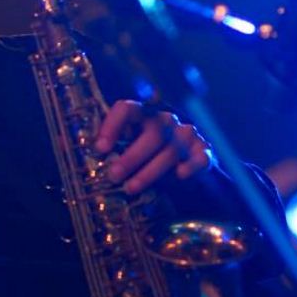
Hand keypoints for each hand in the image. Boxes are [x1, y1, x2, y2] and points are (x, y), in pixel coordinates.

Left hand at [94, 101, 212, 195]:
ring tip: (131, 188)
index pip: (127, 109)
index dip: (112, 125)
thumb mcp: (131, 149)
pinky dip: (190, 166)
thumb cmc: (150, 157)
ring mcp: (187, 135)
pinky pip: (199, 157)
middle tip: (114, 175)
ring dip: (150, 171)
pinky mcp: (204, 151)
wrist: (186, 168)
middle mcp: (166, 121)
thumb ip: (116, 149)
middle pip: (151, 133)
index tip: (100, 148)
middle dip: (131, 156)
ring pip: (171, 150)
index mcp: (143, 116)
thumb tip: (93, 157)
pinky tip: (180, 176)